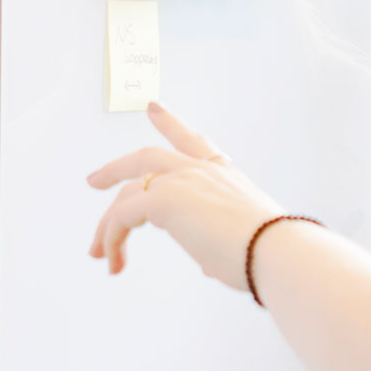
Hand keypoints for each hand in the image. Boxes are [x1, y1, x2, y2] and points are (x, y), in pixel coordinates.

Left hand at [87, 102, 283, 290]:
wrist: (275, 251)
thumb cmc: (268, 253)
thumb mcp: (242, 241)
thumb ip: (218, 246)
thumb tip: (207, 263)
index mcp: (225, 175)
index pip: (193, 141)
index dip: (170, 124)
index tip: (152, 107)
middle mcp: (202, 170)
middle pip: (147, 157)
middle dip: (117, 167)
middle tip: (95, 179)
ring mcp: (181, 180)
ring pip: (128, 190)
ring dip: (107, 223)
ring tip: (95, 250)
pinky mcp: (163, 198)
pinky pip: (121, 216)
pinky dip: (111, 239)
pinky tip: (112, 262)